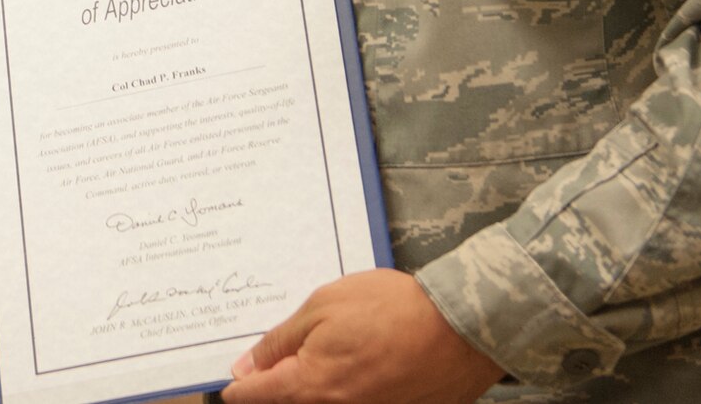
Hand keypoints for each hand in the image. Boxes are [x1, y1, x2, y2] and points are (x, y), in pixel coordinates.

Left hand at [220, 269, 503, 403]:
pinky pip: (351, 402)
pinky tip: (359, 364)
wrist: (461, 328)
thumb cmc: (392, 310)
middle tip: (290, 353)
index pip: (252, 397)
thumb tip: (247, 365)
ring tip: (335, 352)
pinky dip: (344, 388)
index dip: (241, 382)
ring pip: (319, 402)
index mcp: (309, 388)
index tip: (239, 373)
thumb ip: (281, 341)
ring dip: (313, 384)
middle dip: (278, 383)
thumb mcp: (323, 307)